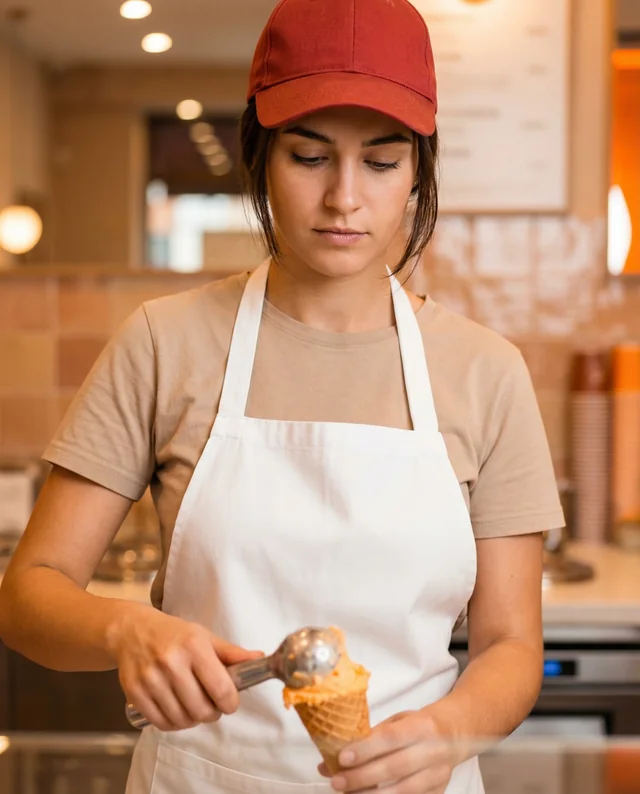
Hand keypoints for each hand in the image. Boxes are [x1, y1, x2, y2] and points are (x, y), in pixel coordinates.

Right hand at [109, 604, 263, 730]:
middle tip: (212, 706)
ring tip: (194, 707)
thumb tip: (260, 660)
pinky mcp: (134, 693)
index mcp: (194, 646)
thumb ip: (231, 653)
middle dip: (212, 713)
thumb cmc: (174, 634)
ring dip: (193, 720)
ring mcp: (151, 679)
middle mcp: (171, 662)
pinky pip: (162, 723)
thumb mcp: (204, 636)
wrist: (132, 630)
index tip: (230, 702)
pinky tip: (177, 711)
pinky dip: (174, 724)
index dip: (230, 703)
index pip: (221, 689)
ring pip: (182, 720)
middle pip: (202, 709)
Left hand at [319, 710, 455, 793]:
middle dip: (363, 777)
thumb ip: (371, 737)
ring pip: (404, 791)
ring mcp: (439, 774)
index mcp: (422, 725)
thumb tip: (334, 756)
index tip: (342, 758)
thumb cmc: (420, 724)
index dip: (366, 749)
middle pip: (395, 768)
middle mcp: (433, 750)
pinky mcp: (439, 791)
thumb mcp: (399, 721)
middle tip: (337, 781)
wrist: (457, 732)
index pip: (391, 738)